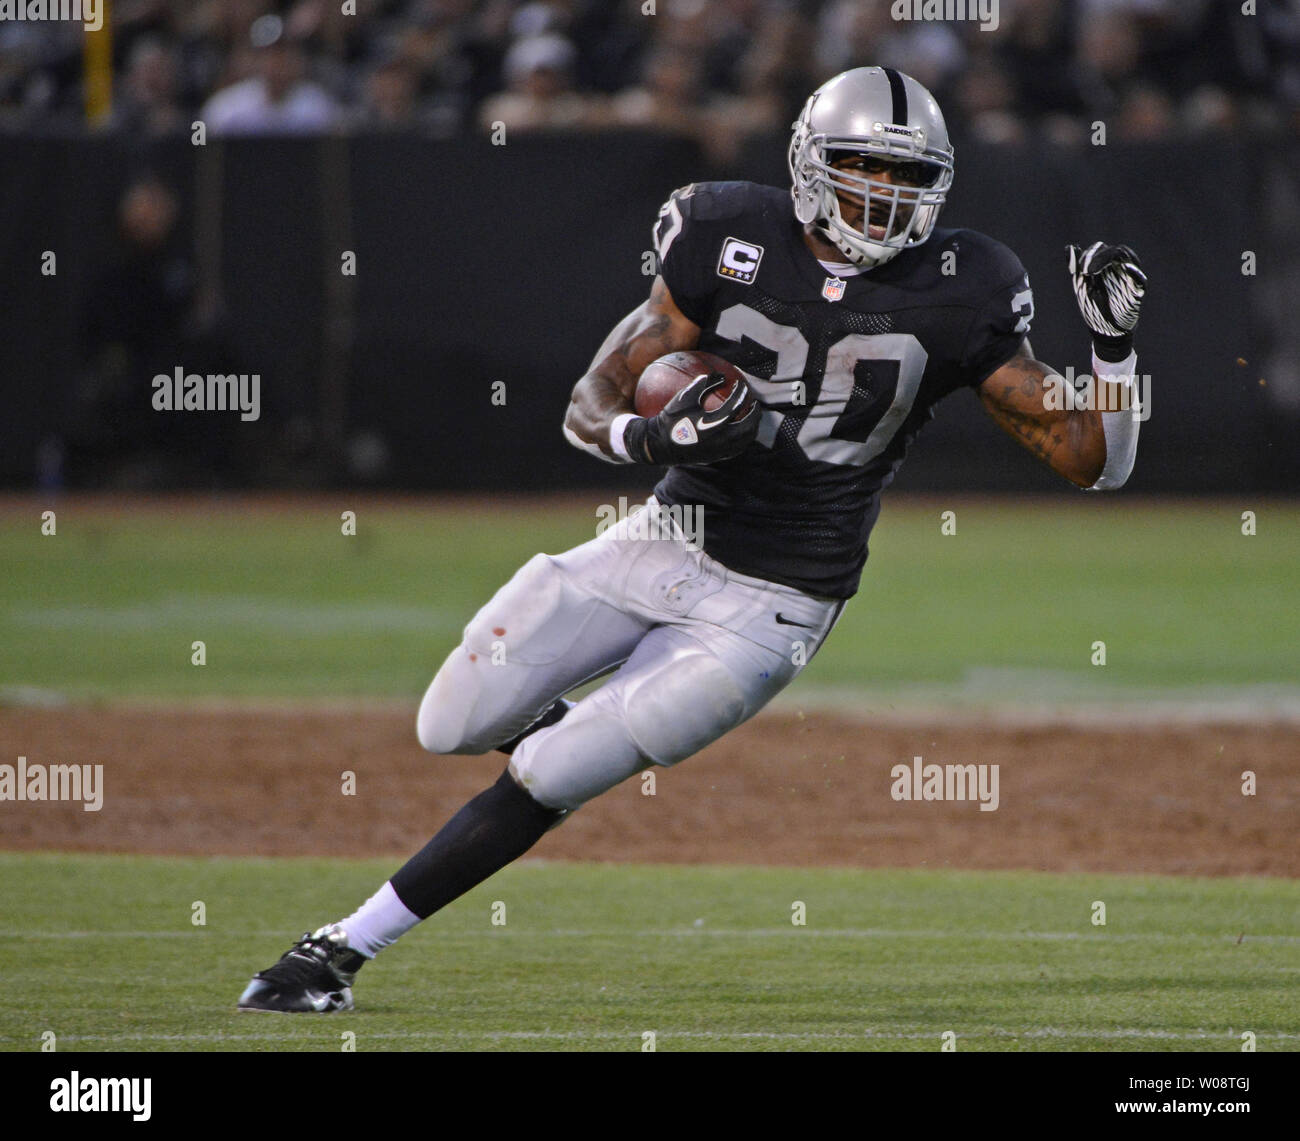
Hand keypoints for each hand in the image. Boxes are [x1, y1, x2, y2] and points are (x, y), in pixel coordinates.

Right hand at [625, 371, 759, 464]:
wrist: (660, 445)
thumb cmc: (672, 418)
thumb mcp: (685, 397)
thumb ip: (704, 383)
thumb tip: (721, 376)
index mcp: (714, 424)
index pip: (736, 406)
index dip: (741, 393)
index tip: (741, 385)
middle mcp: (721, 440)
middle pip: (748, 426)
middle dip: (755, 413)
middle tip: (755, 402)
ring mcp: (721, 451)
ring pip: (746, 440)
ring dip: (752, 426)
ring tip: (751, 415)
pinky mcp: (718, 457)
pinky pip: (738, 447)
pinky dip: (744, 437)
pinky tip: (741, 428)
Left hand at [1067, 241, 1145, 361]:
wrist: (1105, 329)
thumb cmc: (1093, 307)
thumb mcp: (1081, 285)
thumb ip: (1076, 267)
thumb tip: (1069, 246)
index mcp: (1106, 266)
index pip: (1101, 249)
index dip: (1089, 254)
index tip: (1079, 270)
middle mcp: (1120, 268)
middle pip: (1115, 250)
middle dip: (1099, 257)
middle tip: (1085, 272)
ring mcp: (1130, 277)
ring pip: (1129, 258)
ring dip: (1112, 260)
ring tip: (1095, 270)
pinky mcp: (1138, 289)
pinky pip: (1140, 278)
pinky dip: (1134, 272)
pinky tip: (1126, 269)